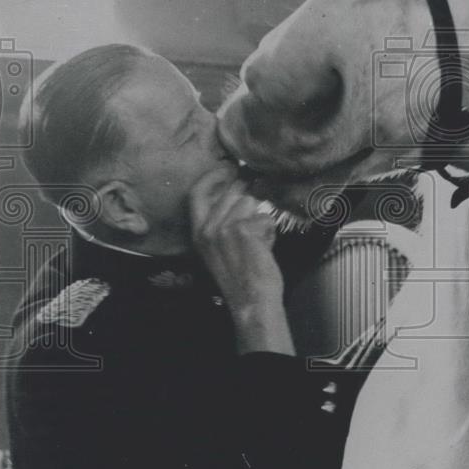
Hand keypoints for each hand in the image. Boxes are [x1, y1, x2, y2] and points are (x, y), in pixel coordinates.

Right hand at [189, 164, 293, 354]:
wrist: (251, 301)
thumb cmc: (240, 278)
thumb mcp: (219, 249)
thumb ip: (222, 222)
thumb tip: (240, 192)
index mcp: (198, 233)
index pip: (197, 192)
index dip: (213, 176)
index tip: (228, 167)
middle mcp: (208, 228)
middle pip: (232, 192)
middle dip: (249, 195)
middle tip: (258, 208)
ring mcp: (225, 227)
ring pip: (251, 202)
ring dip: (260, 218)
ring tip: (259, 240)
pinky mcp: (245, 229)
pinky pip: (265, 217)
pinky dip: (270, 230)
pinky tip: (265, 247)